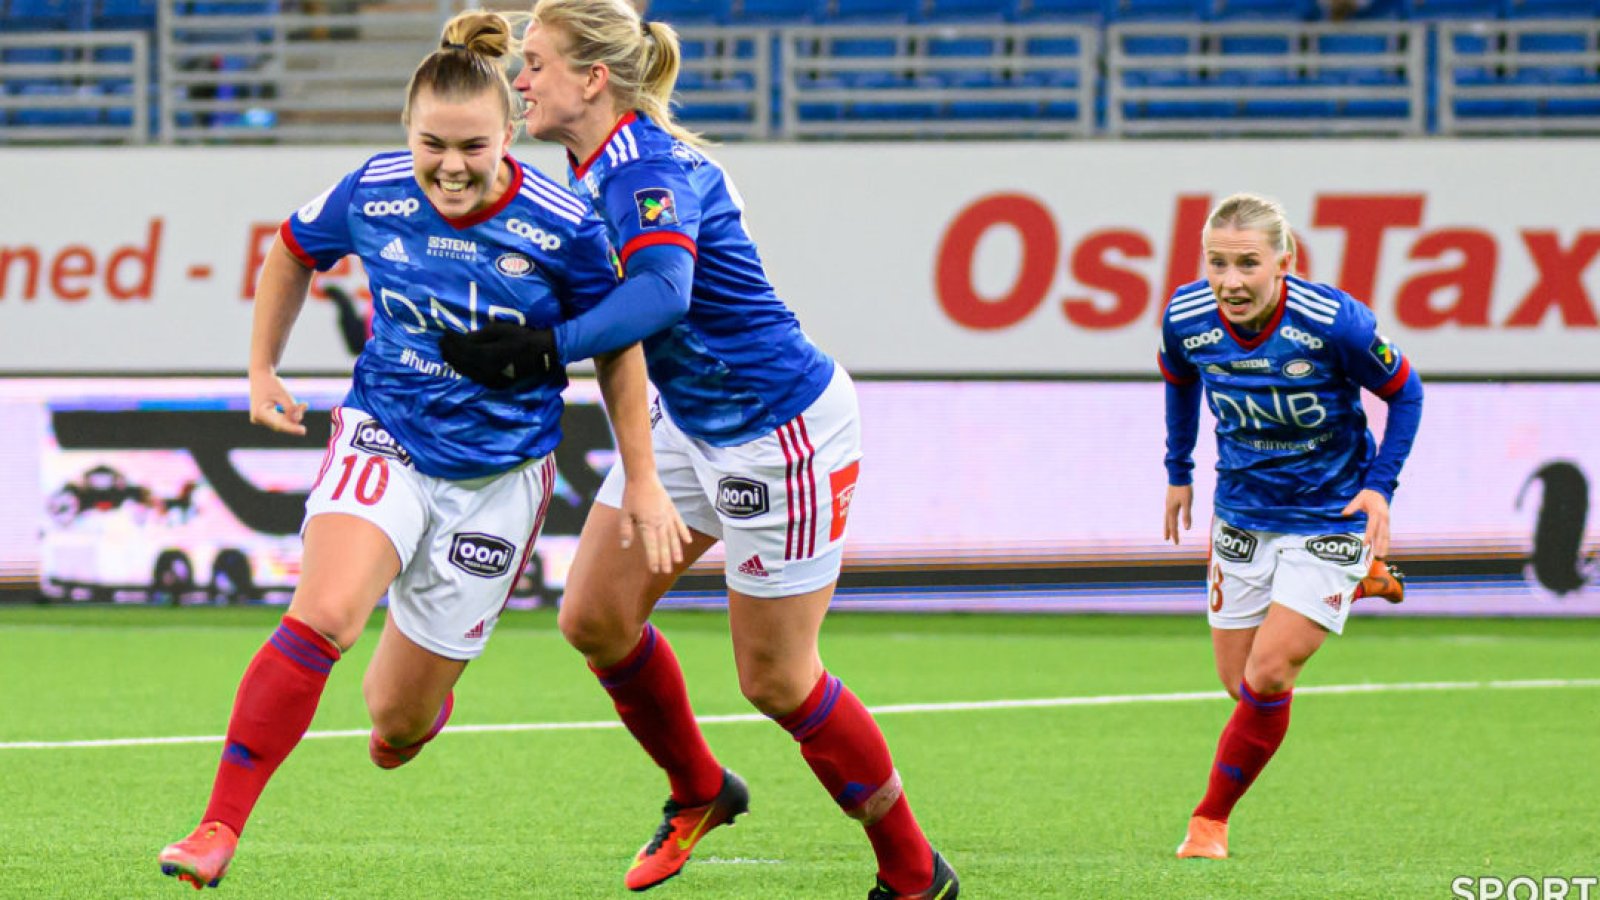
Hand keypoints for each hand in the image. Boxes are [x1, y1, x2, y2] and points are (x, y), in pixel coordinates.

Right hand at [249, 371, 307, 435]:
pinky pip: (281, 420)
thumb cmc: (271, 384)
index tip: (303, 431)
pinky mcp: (265, 419)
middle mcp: (257, 419)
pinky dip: (290, 414)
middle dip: (296, 417)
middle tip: (305, 405)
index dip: (292, 428)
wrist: (260, 377)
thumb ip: (290, 408)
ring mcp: (260, 420)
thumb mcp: (283, 394)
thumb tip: (297, 421)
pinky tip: (301, 406)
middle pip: (282, 424)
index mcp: (259, 412)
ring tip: (303, 404)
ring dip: (294, 415)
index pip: (279, 424)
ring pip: (283, 423)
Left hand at [439, 323, 557, 389]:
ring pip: (465, 372)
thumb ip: (479, 336)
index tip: (445, 332)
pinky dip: (464, 369)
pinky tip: (460, 363)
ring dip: (454, 362)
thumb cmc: (521, 338)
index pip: (462, 349)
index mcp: (487, 356)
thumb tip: (464, 338)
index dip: (452, 341)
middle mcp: (485, 371)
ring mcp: (490, 380)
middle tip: (441, 342)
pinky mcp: (495, 384)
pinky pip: (474, 377)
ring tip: (446, 352)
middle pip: (461, 362)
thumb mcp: (499, 330)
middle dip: (449, 351)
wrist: (541, 355)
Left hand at [620, 475, 691, 574]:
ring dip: (675, 549)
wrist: (643, 477)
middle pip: (663, 544)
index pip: (651, 545)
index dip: (653, 558)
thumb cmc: (631, 495)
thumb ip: (625, 530)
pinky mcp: (672, 509)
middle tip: (667, 571)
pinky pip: (680, 524)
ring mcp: (667, 516)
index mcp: (646, 524)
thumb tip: (625, 546)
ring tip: (678, 561)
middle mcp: (659, 522)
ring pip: (673, 536)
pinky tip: (687, 542)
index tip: (655, 570)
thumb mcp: (624, 513)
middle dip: (665, 559)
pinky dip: (684, 533)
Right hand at [1164, 483, 1192, 545]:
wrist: (1178, 474)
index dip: (1175, 534)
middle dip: (1168, 531)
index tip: (1176, 543)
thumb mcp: (1187, 502)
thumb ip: (1187, 515)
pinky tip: (1171, 515)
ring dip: (1167, 524)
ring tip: (1167, 529)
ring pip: (1167, 516)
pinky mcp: (1170, 498)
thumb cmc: (1184, 488)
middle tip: (1167, 539)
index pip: (1173, 525)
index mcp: (1171, 509)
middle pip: (1167, 522)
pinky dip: (1169, 517)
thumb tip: (1187, 529)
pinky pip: (1168, 511)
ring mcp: (1168, 502)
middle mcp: (1168, 507)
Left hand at [1342, 488, 1390, 557]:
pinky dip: (1385, 544)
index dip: (1369, 536)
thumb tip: (1344, 513)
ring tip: (1381, 557)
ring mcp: (1387, 522)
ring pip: (1386, 536)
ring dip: (1384, 547)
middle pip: (1382, 534)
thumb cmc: (1368, 495)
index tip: (1365, 545)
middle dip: (1380, 546)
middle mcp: (1384, 518)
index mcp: (1377, 512)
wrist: (1379, 491)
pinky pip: (1387, 535)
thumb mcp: (1359, 497)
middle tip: (1376, 557)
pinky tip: (1383, 551)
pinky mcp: (1387, 524)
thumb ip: (1352, 506)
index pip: (1372, 526)